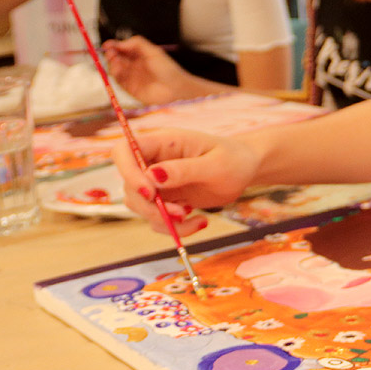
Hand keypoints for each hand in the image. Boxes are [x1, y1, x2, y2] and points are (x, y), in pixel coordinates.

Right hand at [103, 35, 192, 104]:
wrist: (175, 89)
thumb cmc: (167, 69)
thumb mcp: (153, 51)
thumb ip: (136, 43)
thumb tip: (119, 43)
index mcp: (139, 55)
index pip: (122, 48)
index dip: (114, 46)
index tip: (107, 45)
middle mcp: (134, 65)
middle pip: (116, 58)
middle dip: (111, 54)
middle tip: (110, 53)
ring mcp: (131, 76)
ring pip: (115, 68)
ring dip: (112, 64)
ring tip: (114, 60)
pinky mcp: (129, 88)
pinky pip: (118, 80)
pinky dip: (115, 74)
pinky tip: (117, 70)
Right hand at [113, 128, 260, 235]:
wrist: (246, 170)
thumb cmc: (234, 159)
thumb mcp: (215, 164)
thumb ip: (184, 169)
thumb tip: (152, 175)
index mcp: (163, 142)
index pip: (124, 151)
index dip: (127, 172)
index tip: (149, 193)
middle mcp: (155, 161)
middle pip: (129, 186)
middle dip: (150, 206)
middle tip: (181, 213)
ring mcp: (158, 182)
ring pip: (140, 206)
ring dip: (163, 220)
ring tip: (193, 218)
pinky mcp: (166, 200)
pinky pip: (157, 219)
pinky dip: (174, 227)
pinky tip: (199, 222)